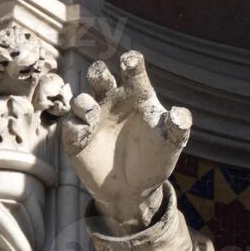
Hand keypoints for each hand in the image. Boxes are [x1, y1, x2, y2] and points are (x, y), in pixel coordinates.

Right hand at [62, 51, 191, 231]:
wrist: (134, 189)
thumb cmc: (155, 158)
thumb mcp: (171, 143)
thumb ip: (177, 127)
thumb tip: (179, 114)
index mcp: (137, 95)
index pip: (133, 72)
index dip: (131, 63)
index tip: (130, 60)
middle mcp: (112, 102)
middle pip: (99, 76)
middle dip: (97, 72)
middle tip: (101, 75)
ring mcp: (93, 119)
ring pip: (80, 99)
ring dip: (84, 103)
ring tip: (93, 114)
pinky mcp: (77, 139)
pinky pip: (70, 126)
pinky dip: (75, 127)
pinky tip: (86, 134)